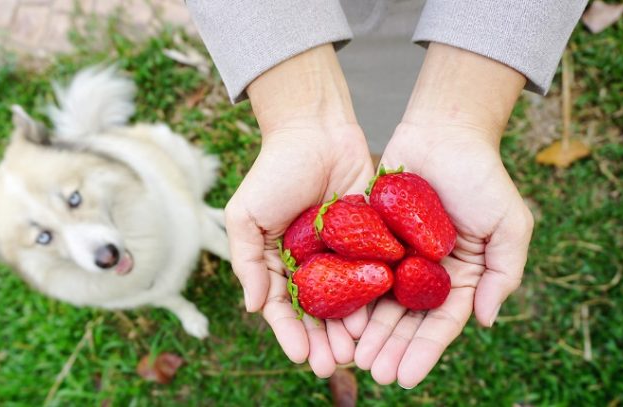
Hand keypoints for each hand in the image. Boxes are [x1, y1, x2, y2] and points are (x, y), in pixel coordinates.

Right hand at [224, 45, 374, 376]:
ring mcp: (341, 252)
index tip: (301, 356)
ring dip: (348, 328)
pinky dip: (372, 297)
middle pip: (317, 312)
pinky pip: (371, 272)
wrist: (316, 129)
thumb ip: (247, 261)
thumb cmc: (275, 170)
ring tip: (356, 352)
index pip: (283, 307)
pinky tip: (376, 318)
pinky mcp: (369, 238)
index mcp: (278, 260)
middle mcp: (310, 263)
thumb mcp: (246, 215)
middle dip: (323, 341)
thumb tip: (253, 308)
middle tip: (333, 366)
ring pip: (346, 300)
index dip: (291, 333)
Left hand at [354, 43, 533, 387]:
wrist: (443, 131)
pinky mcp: (371, 238)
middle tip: (372, 374)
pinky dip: (348, 295)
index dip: (424, 352)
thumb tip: (487, 321)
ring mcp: (397, 256)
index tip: (406, 379)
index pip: (441, 323)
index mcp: (460, 277)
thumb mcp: (509, 223)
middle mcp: (426, 273)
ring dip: (367, 332)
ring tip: (352, 357)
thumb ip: (504, 273)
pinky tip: (336, 317)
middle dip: (391, 349)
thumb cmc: (481, 175)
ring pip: (379, 302)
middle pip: (406, 320)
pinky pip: (357, 270)